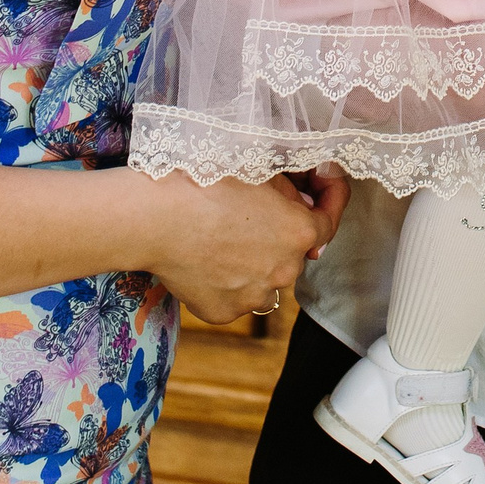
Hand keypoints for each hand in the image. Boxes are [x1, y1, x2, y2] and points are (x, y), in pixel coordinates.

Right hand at [132, 164, 344, 321]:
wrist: (155, 217)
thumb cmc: (205, 184)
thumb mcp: (261, 170)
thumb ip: (291, 191)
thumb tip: (303, 201)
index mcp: (299, 233)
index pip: (329, 220)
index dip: (329, 198)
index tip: (322, 186)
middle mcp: (285, 270)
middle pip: (294, 251)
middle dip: (282, 232)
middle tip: (253, 209)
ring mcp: (254, 296)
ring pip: (266, 277)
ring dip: (256, 261)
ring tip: (223, 236)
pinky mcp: (224, 312)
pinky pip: (236, 295)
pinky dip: (228, 280)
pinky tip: (206, 258)